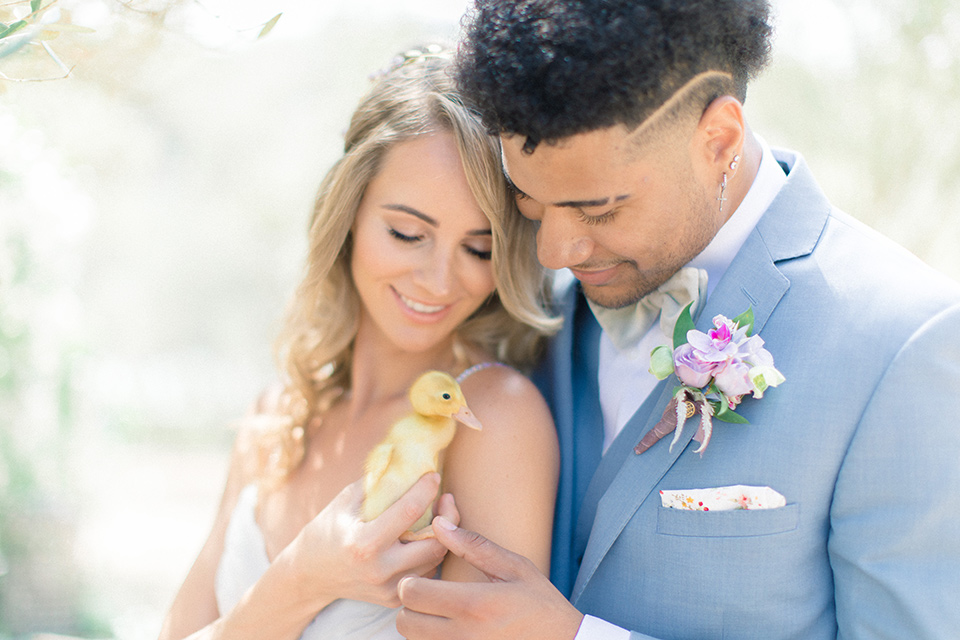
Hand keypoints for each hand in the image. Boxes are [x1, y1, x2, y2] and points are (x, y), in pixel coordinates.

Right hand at [280, 472, 457, 608]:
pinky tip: (425, 537)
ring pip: (435, 560)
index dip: (427, 489)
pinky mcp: (393, 599)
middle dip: (447, 516)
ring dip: (443, 535)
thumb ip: (378, 481)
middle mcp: (379, 570)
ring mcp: (387, 589)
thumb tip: (410, 459)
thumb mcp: (347, 499)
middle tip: (446, 498)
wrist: (310, 574)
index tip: (433, 475)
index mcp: (364, 543)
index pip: (410, 511)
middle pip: (434, 542)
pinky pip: (427, 574)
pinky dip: (430, 554)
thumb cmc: (329, 528)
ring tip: (438, 515)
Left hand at [396, 516, 583, 639]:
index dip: (412, 582)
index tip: (425, 577)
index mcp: (474, 603)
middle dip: (410, 606)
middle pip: (405, 622)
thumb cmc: (540, 603)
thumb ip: (473, 546)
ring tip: (439, 613)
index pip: (412, 594)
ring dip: (419, 626)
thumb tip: (438, 523)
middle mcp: (464, 634)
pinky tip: (450, 628)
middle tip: (427, 596)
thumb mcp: (514, 567)